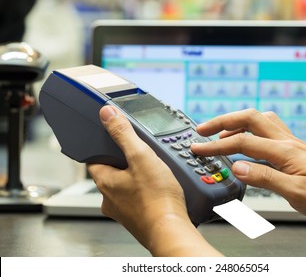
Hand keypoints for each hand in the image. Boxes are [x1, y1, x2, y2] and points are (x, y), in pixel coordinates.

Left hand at [88, 105, 221, 255]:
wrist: (171, 230)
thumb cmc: (157, 199)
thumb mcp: (141, 157)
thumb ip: (123, 134)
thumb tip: (107, 115)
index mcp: (105, 182)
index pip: (94, 159)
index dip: (104, 147)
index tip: (114, 140)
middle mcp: (110, 198)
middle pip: (112, 172)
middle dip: (126, 162)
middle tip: (143, 155)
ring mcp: (123, 210)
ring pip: (126, 186)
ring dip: (138, 177)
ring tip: (156, 170)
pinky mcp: (138, 218)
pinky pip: (138, 198)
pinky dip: (147, 191)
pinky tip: (161, 188)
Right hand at [191, 109, 305, 218]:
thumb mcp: (295, 192)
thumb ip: (265, 178)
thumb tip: (237, 167)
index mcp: (284, 151)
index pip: (243, 142)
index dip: (217, 145)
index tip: (198, 148)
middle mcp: (286, 140)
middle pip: (248, 118)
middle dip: (222, 121)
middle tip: (203, 130)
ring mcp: (290, 141)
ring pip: (259, 119)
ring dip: (236, 121)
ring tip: (220, 132)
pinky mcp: (293, 146)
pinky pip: (268, 127)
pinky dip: (251, 127)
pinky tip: (247, 136)